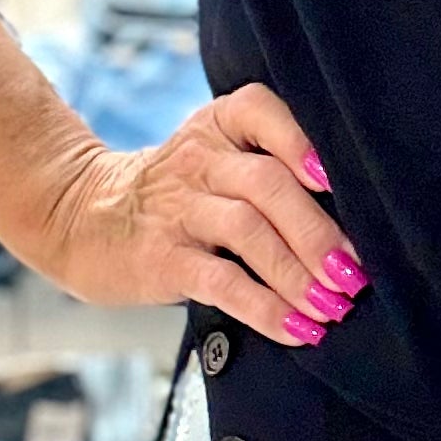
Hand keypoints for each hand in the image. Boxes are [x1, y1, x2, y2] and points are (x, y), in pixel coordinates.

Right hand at [9, 83, 368, 349]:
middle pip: (268, 184)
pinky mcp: (161, 257)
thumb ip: (273, 168)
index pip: (262, 111)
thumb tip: (358, 224)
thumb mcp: (215, 158)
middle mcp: (199, 159)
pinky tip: (297, 330)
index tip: (339, 180)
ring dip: (298, 274)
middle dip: (319, 232)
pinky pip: (221, 281)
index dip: (303, 141)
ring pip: (248, 231)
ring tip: (334, 307)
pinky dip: (265, 308)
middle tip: (356, 274)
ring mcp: (178, 208)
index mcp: (220, 125)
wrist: (82, 216)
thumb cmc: (178, 193)